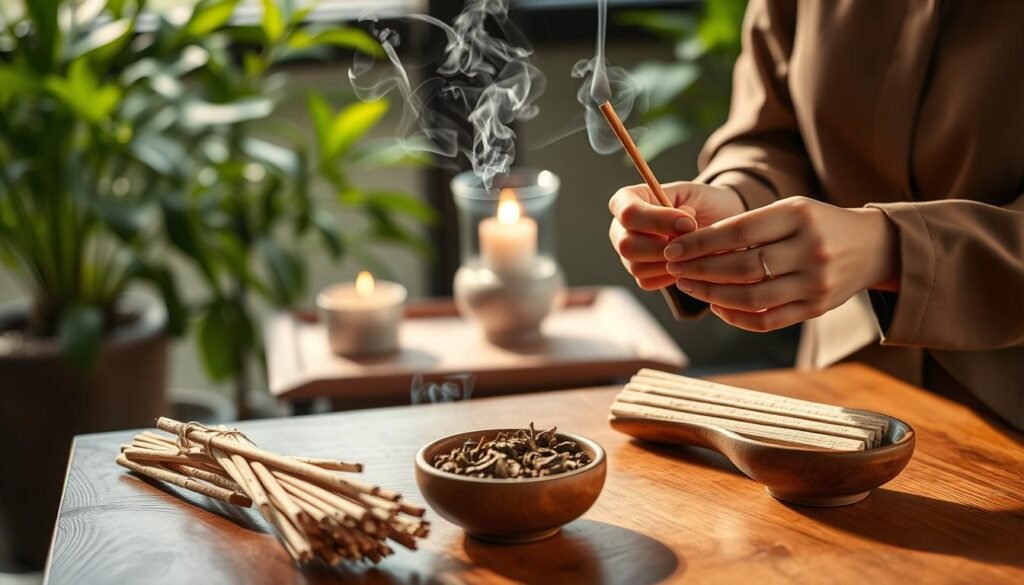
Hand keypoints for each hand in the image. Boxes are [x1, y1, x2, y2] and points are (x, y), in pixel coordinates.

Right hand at [608, 181, 745, 290]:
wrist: (714, 221)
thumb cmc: (703, 203)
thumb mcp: (696, 197)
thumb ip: (683, 210)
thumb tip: (680, 230)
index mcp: (627, 200)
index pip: (629, 213)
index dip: (658, 220)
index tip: (689, 223)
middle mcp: (620, 228)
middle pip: (626, 245)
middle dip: (663, 248)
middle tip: (691, 243)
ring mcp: (626, 254)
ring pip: (636, 267)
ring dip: (670, 262)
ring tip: (691, 251)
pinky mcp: (639, 274)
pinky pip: (647, 281)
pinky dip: (670, 275)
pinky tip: (687, 262)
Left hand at [664, 196, 898, 330]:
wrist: (873, 247)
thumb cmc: (818, 224)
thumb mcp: (790, 210)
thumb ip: (749, 225)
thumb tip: (695, 246)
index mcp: (799, 216)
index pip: (738, 230)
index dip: (700, 242)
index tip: (673, 248)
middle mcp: (810, 250)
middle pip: (741, 266)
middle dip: (700, 270)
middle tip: (674, 269)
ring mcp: (815, 283)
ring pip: (750, 297)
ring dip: (711, 295)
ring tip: (689, 286)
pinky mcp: (816, 309)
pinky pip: (766, 321)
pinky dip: (735, 316)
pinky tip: (717, 306)